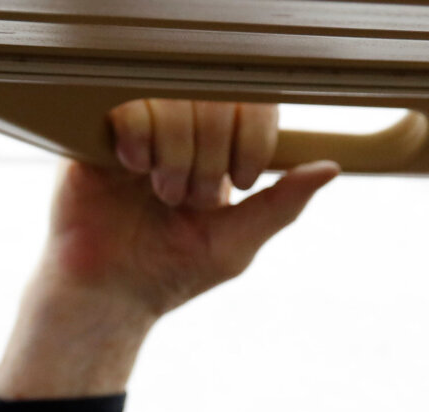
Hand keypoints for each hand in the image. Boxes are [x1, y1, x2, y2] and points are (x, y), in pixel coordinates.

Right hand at [0, 101, 338, 399]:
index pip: (251, 103)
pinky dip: (140, 141)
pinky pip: (130, 106)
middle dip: (213, 157)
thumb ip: (281, 203)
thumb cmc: (169, 273)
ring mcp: (139, 125)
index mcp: (218, 146)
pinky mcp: (98, 131)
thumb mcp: (235, 242)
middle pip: (215, 99)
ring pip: (174, 100)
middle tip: (190, 199)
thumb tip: (330, 168)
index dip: (252, 138)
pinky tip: (132, 170)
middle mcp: (180, 128)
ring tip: (161, 192)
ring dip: (177, 154)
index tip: (238, 182)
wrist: (107, 296)